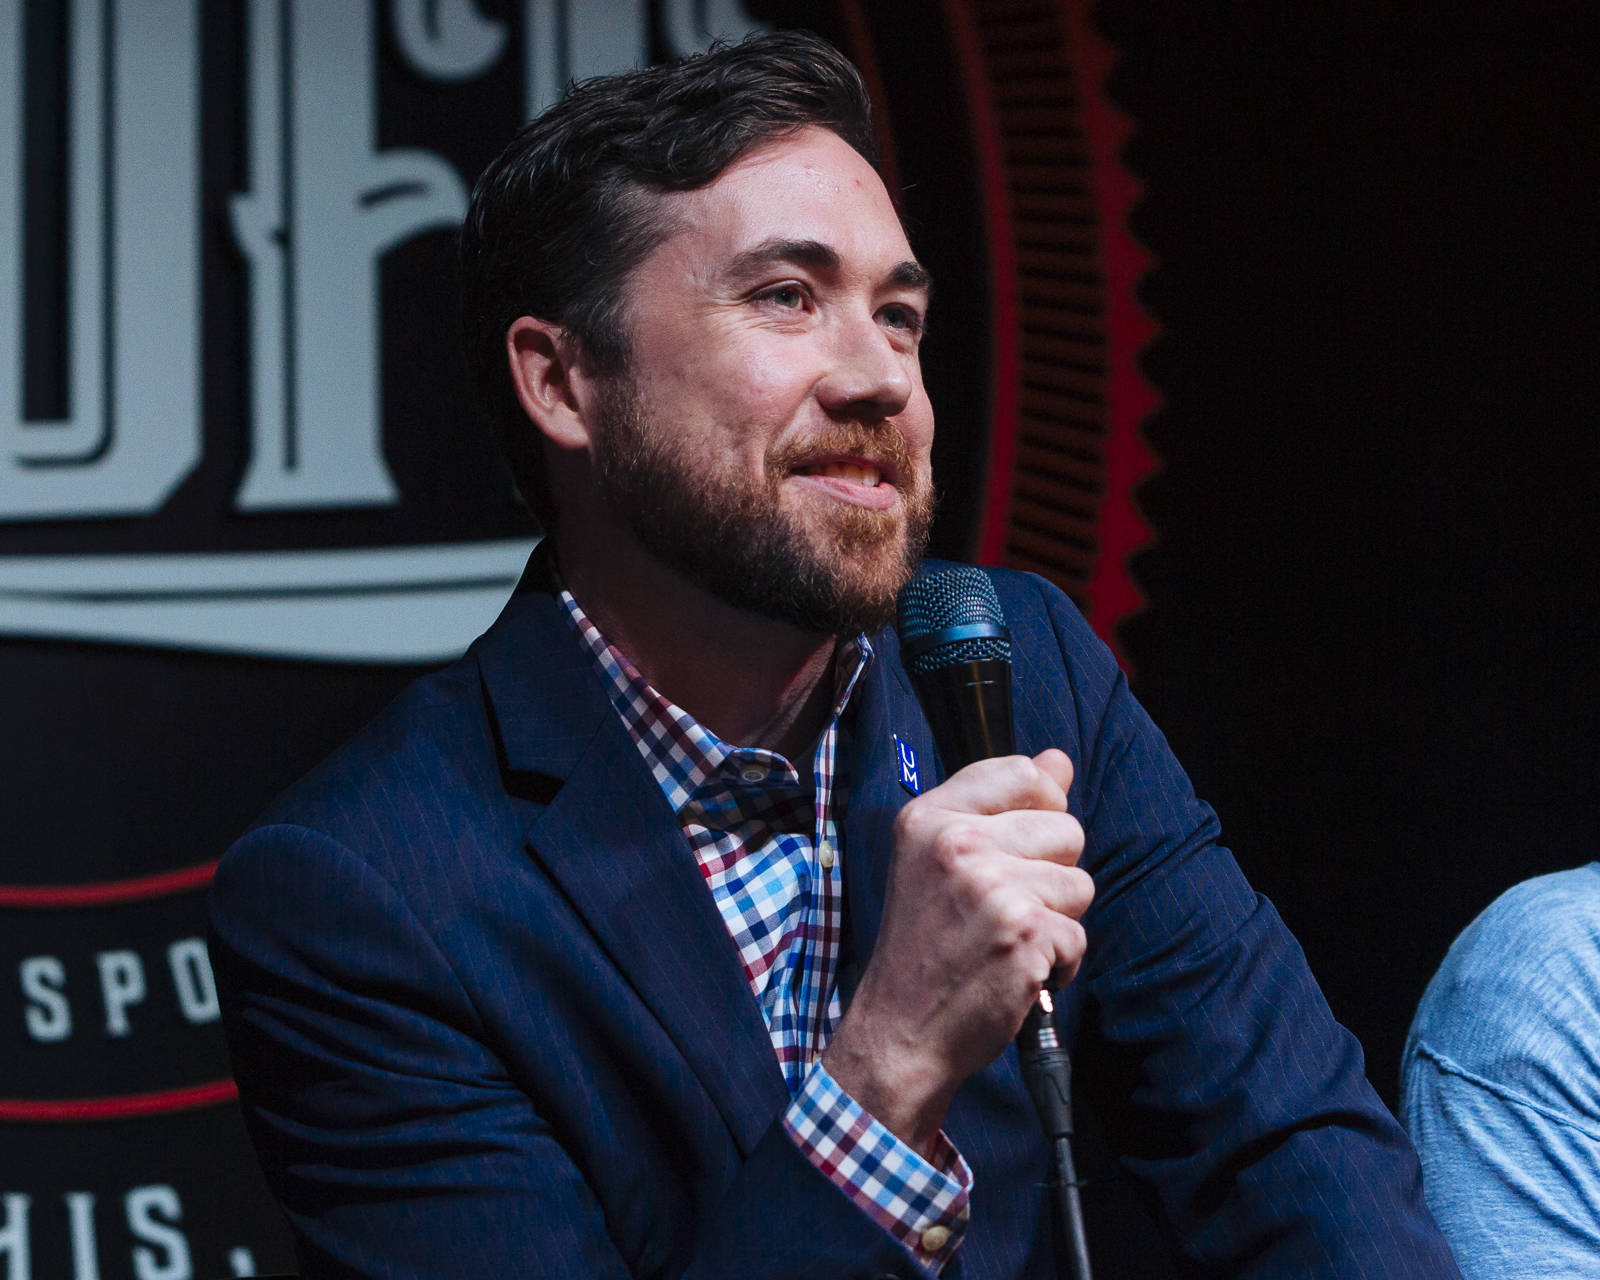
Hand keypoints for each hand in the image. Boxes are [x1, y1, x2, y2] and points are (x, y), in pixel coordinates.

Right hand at [820, 749, 1091, 1154]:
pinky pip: (1078, 935)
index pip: (1025, 772)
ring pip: (1080, 884)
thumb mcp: (941, 861)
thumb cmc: (924, 948)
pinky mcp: (1022, 934)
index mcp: (929, 817)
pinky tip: (1015, 972)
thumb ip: (1001, 805)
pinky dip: (1058, 963)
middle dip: (1051, 874)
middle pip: (1066, 829)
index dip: (1041, 809)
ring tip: (1006, 942)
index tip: (1018, 848)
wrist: (900, 1031)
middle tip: (999, 911)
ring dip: (1056, 921)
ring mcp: (990, 888)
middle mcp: (956, 844)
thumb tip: (1060, 759)